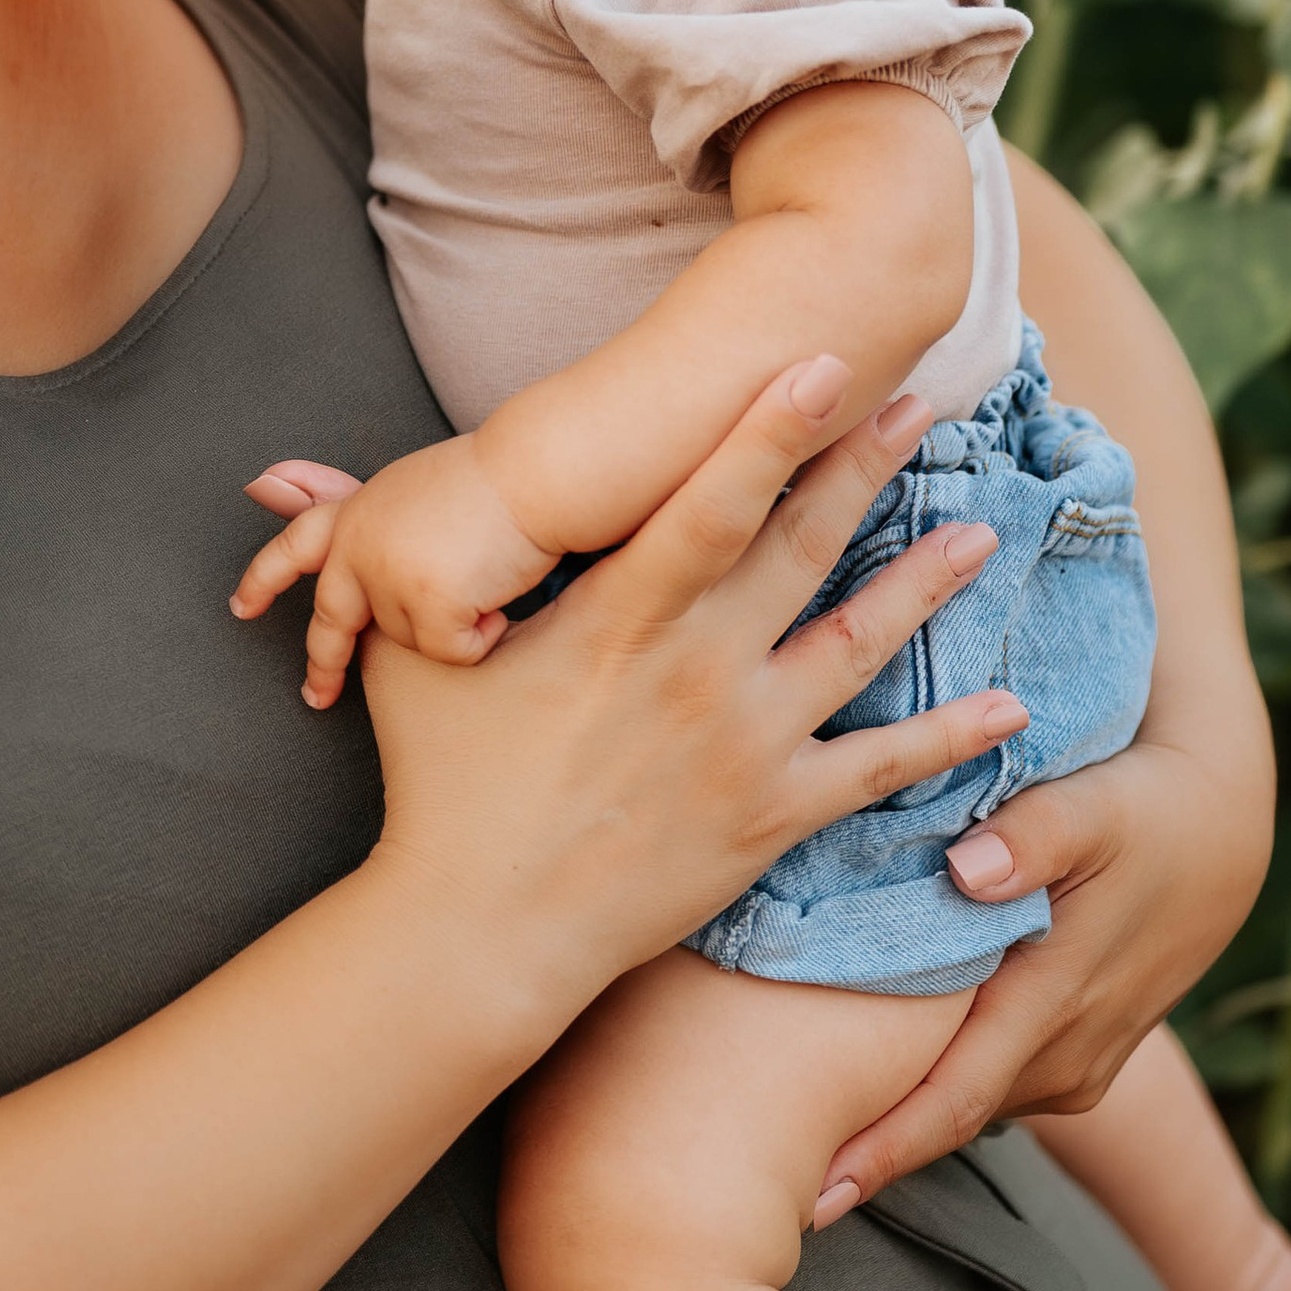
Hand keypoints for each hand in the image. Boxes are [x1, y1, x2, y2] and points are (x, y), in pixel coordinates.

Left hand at [233, 435, 556, 708]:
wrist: (534, 471)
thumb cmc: (492, 477)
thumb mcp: (409, 488)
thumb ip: (366, 514)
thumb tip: (283, 489)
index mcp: (357, 511)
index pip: (295, 544)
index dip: (265, 576)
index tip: (240, 606)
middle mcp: (359, 546)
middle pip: (331, 620)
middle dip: (322, 664)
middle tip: (316, 696)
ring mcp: (389, 577)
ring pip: (410, 639)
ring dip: (451, 625)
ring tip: (485, 578)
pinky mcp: (426, 605)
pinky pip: (451, 652)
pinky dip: (481, 638)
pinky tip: (499, 599)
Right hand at [356, 362, 1025, 1007]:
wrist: (479, 932)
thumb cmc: (439, 785)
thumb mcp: (410, 657)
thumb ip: (374, 555)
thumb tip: (281, 480)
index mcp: (617, 619)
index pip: (707, 500)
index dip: (770, 425)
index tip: (828, 358)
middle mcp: (695, 669)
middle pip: (802, 546)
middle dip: (867, 465)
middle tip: (928, 397)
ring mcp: (744, 745)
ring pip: (858, 642)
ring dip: (926, 582)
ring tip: (981, 529)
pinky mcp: (772, 820)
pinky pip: (877, 770)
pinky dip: (948, 739)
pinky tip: (1009, 707)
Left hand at [812, 716, 1273, 1214]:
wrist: (1220, 841)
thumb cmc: (1142, 812)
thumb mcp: (1093, 805)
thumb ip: (1033, 834)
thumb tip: (969, 870)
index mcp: (1052, 1004)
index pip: (951, 1101)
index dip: (879, 1152)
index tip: (808, 1195)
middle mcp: (1063, 1059)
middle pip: (943, 1118)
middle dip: (860, 1151)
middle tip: (755, 1176)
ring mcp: (1073, 1070)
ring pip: (964, 1104)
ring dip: (893, 1118)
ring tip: (788, 1130)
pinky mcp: (1074, 1063)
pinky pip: (988, 1084)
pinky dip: (933, 1085)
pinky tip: (862, 1078)